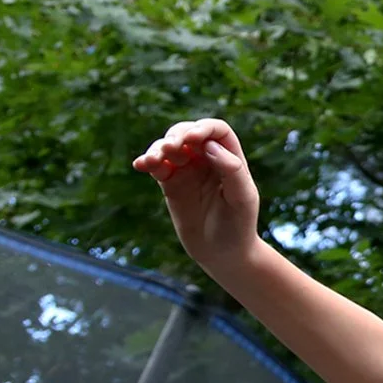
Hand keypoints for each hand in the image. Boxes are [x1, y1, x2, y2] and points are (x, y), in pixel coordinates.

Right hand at [133, 118, 262, 267]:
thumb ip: (231, 170)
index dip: (204, 128)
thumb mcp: (242, 198)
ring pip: (169, 147)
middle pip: (188, 132)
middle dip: (177, 135)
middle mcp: (207, 159)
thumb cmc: (239, 225)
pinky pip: (157, 166)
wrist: (223, 253)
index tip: (193, 139)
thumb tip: (209, 146)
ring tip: (153, 160)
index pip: (217, 131)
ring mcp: (187, 170)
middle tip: (171, 148)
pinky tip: (141, 164)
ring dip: (159, 147)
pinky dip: (148, 162)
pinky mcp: (170, 183)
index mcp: (230, 157)